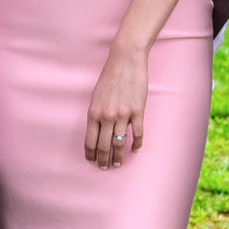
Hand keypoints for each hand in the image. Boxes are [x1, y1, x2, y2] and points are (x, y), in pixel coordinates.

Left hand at [85, 48, 148, 170]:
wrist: (126, 61)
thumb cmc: (110, 77)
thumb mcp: (96, 96)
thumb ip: (96, 114)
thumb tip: (98, 131)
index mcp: (94, 113)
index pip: (90, 141)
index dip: (91, 154)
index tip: (92, 161)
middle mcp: (107, 116)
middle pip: (104, 146)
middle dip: (104, 160)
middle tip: (105, 167)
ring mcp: (123, 115)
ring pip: (120, 143)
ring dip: (119, 156)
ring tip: (118, 163)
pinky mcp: (138, 111)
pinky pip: (137, 134)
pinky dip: (136, 144)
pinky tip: (135, 149)